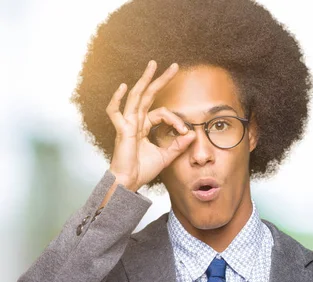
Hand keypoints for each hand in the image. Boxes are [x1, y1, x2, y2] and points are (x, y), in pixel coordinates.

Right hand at [105, 60, 194, 191]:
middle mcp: (135, 121)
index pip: (163, 113)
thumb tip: (193, 134)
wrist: (129, 182)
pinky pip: (115, 112)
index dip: (176, 120)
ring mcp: (127, 124)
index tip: (186, 133)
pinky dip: (117, 99)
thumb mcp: (167, 156)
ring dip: (145, 80)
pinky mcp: (121, 131)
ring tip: (153, 65)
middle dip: (160, 80)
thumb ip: (179, 145)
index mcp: (144, 126)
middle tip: (172, 66)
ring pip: (137, 97)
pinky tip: (124, 87)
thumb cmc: (143, 170)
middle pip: (149, 95)